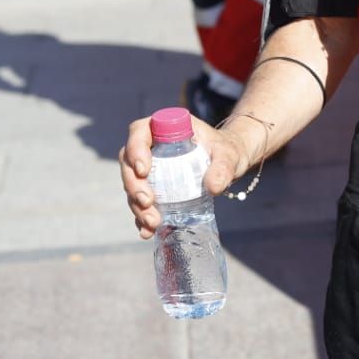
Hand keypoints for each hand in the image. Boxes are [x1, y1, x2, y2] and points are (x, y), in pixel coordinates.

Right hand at [119, 115, 257, 239]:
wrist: (229, 164)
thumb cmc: (227, 151)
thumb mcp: (229, 155)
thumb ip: (223, 166)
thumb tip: (214, 187)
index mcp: (166, 127)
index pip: (140, 131)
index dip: (136, 149)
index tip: (144, 170)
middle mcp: (152, 145)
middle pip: (129, 161)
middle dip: (134, 184)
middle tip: (147, 202)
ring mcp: (150, 167)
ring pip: (132, 184)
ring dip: (137, 205)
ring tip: (152, 222)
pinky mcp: (153, 187)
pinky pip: (140, 201)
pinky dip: (142, 216)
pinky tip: (147, 231)